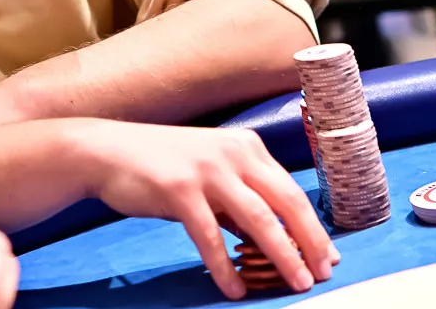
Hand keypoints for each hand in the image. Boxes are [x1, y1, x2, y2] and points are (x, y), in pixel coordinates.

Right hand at [71, 121, 338, 300]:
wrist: (107, 151)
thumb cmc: (160, 165)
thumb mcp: (209, 173)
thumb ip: (239, 201)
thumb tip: (271, 239)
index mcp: (246, 146)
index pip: (292, 190)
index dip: (314, 226)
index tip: (328, 255)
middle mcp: (233, 153)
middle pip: (286, 202)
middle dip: (309, 242)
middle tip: (322, 273)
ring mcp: (206, 169)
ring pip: (259, 219)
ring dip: (283, 255)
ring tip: (296, 283)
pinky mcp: (179, 189)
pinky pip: (211, 237)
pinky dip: (226, 267)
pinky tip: (234, 289)